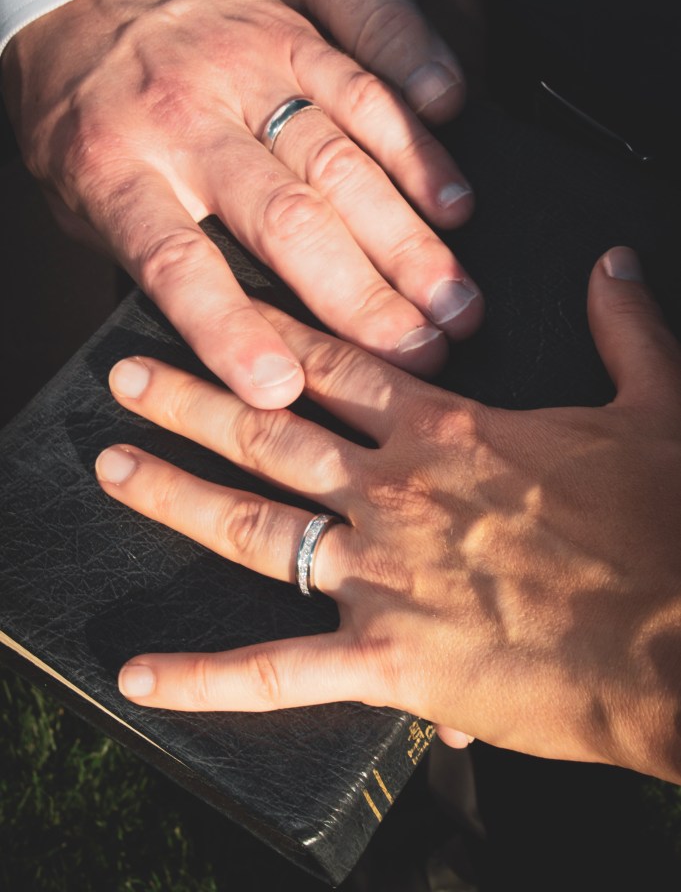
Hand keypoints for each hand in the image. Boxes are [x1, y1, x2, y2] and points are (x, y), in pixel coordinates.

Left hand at [0, 0, 481, 408]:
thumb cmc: (84, 113)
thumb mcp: (74, 196)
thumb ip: (137, 261)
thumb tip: (215, 343)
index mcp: (116, 171)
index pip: (176, 262)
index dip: (229, 330)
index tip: (281, 389)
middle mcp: (184, 123)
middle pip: (284, 220)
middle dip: (359, 297)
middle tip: (420, 356)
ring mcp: (245, 75)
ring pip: (338, 166)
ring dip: (407, 243)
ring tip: (456, 306)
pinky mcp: (293, 39)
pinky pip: (365, 93)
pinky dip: (415, 154)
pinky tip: (456, 208)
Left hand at [95, 247, 680, 783]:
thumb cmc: (668, 525)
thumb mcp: (656, 406)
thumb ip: (623, 329)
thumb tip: (614, 265)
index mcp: (450, 431)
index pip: (336, 366)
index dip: (269, 336)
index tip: (219, 315)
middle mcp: (396, 492)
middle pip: (268, 432)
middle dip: (190, 399)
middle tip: (127, 377)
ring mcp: (382, 575)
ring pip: (253, 525)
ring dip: (175, 494)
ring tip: (114, 468)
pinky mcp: (389, 660)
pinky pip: (277, 672)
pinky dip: (205, 680)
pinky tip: (143, 677)